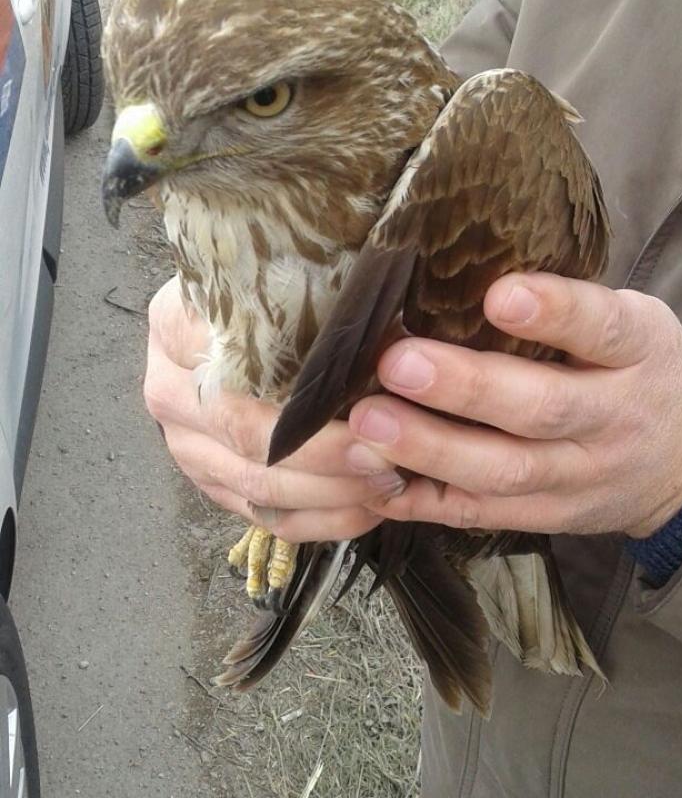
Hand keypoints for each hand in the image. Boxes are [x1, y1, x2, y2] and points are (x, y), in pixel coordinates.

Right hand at [144, 277, 397, 541]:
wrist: (229, 320)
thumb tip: (396, 340)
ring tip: (388, 483)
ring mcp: (182, 442)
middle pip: (246, 437)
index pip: (238, 371)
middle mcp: (168, 388)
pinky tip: (367, 509)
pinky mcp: (207, 482)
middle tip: (387, 457)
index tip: (370, 411)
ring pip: (257, 486)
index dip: (305, 400)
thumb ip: (321, 303)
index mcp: (176, 324)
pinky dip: (318, 520)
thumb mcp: (286, 277)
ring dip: (329, 495)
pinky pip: (263, 515)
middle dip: (325, 457)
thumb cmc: (273, 290)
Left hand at [344, 272, 681, 538]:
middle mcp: (613, 419)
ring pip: (504, 473)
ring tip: (367, 422)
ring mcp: (580, 478)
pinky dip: (422, 498)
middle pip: (541, 409)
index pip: (603, 329)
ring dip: (429, 449)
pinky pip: (480, 514)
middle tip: (398, 363)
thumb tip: (463, 267)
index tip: (501, 295)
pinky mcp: (548, 518)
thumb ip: (570, 303)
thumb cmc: (640, 369)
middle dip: (465, 388)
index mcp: (639, 353)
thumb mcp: (635, 321)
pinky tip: (372, 474)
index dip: (554, 313)